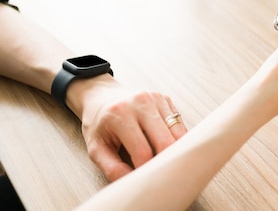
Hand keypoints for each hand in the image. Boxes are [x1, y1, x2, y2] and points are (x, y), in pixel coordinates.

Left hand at [67, 77, 187, 181]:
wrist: (102, 97)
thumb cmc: (99, 125)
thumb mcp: (96, 148)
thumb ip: (112, 168)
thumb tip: (133, 183)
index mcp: (119, 114)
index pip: (142, 151)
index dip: (146, 170)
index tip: (145, 179)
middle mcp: (140, 102)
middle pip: (165, 141)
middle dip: (165, 162)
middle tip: (162, 176)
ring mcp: (155, 98)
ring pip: (177, 133)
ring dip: (175, 152)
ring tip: (167, 164)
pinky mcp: (165, 99)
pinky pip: (180, 125)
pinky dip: (178, 140)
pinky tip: (169, 148)